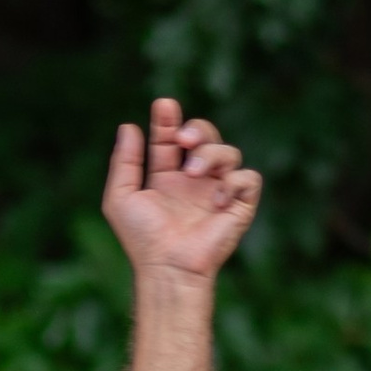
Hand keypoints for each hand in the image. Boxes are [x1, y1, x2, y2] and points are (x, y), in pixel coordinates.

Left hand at [100, 95, 262, 281]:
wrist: (168, 265)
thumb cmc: (143, 238)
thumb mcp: (122, 197)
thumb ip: (124, 162)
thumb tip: (128, 126)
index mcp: (167, 177)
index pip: (170, 140)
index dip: (167, 120)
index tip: (163, 105)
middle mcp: (194, 181)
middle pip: (205, 136)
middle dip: (197, 129)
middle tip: (183, 138)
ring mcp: (217, 191)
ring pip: (228, 152)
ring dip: (211, 154)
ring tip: (192, 172)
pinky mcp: (239, 206)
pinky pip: (248, 179)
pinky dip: (233, 183)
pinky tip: (216, 200)